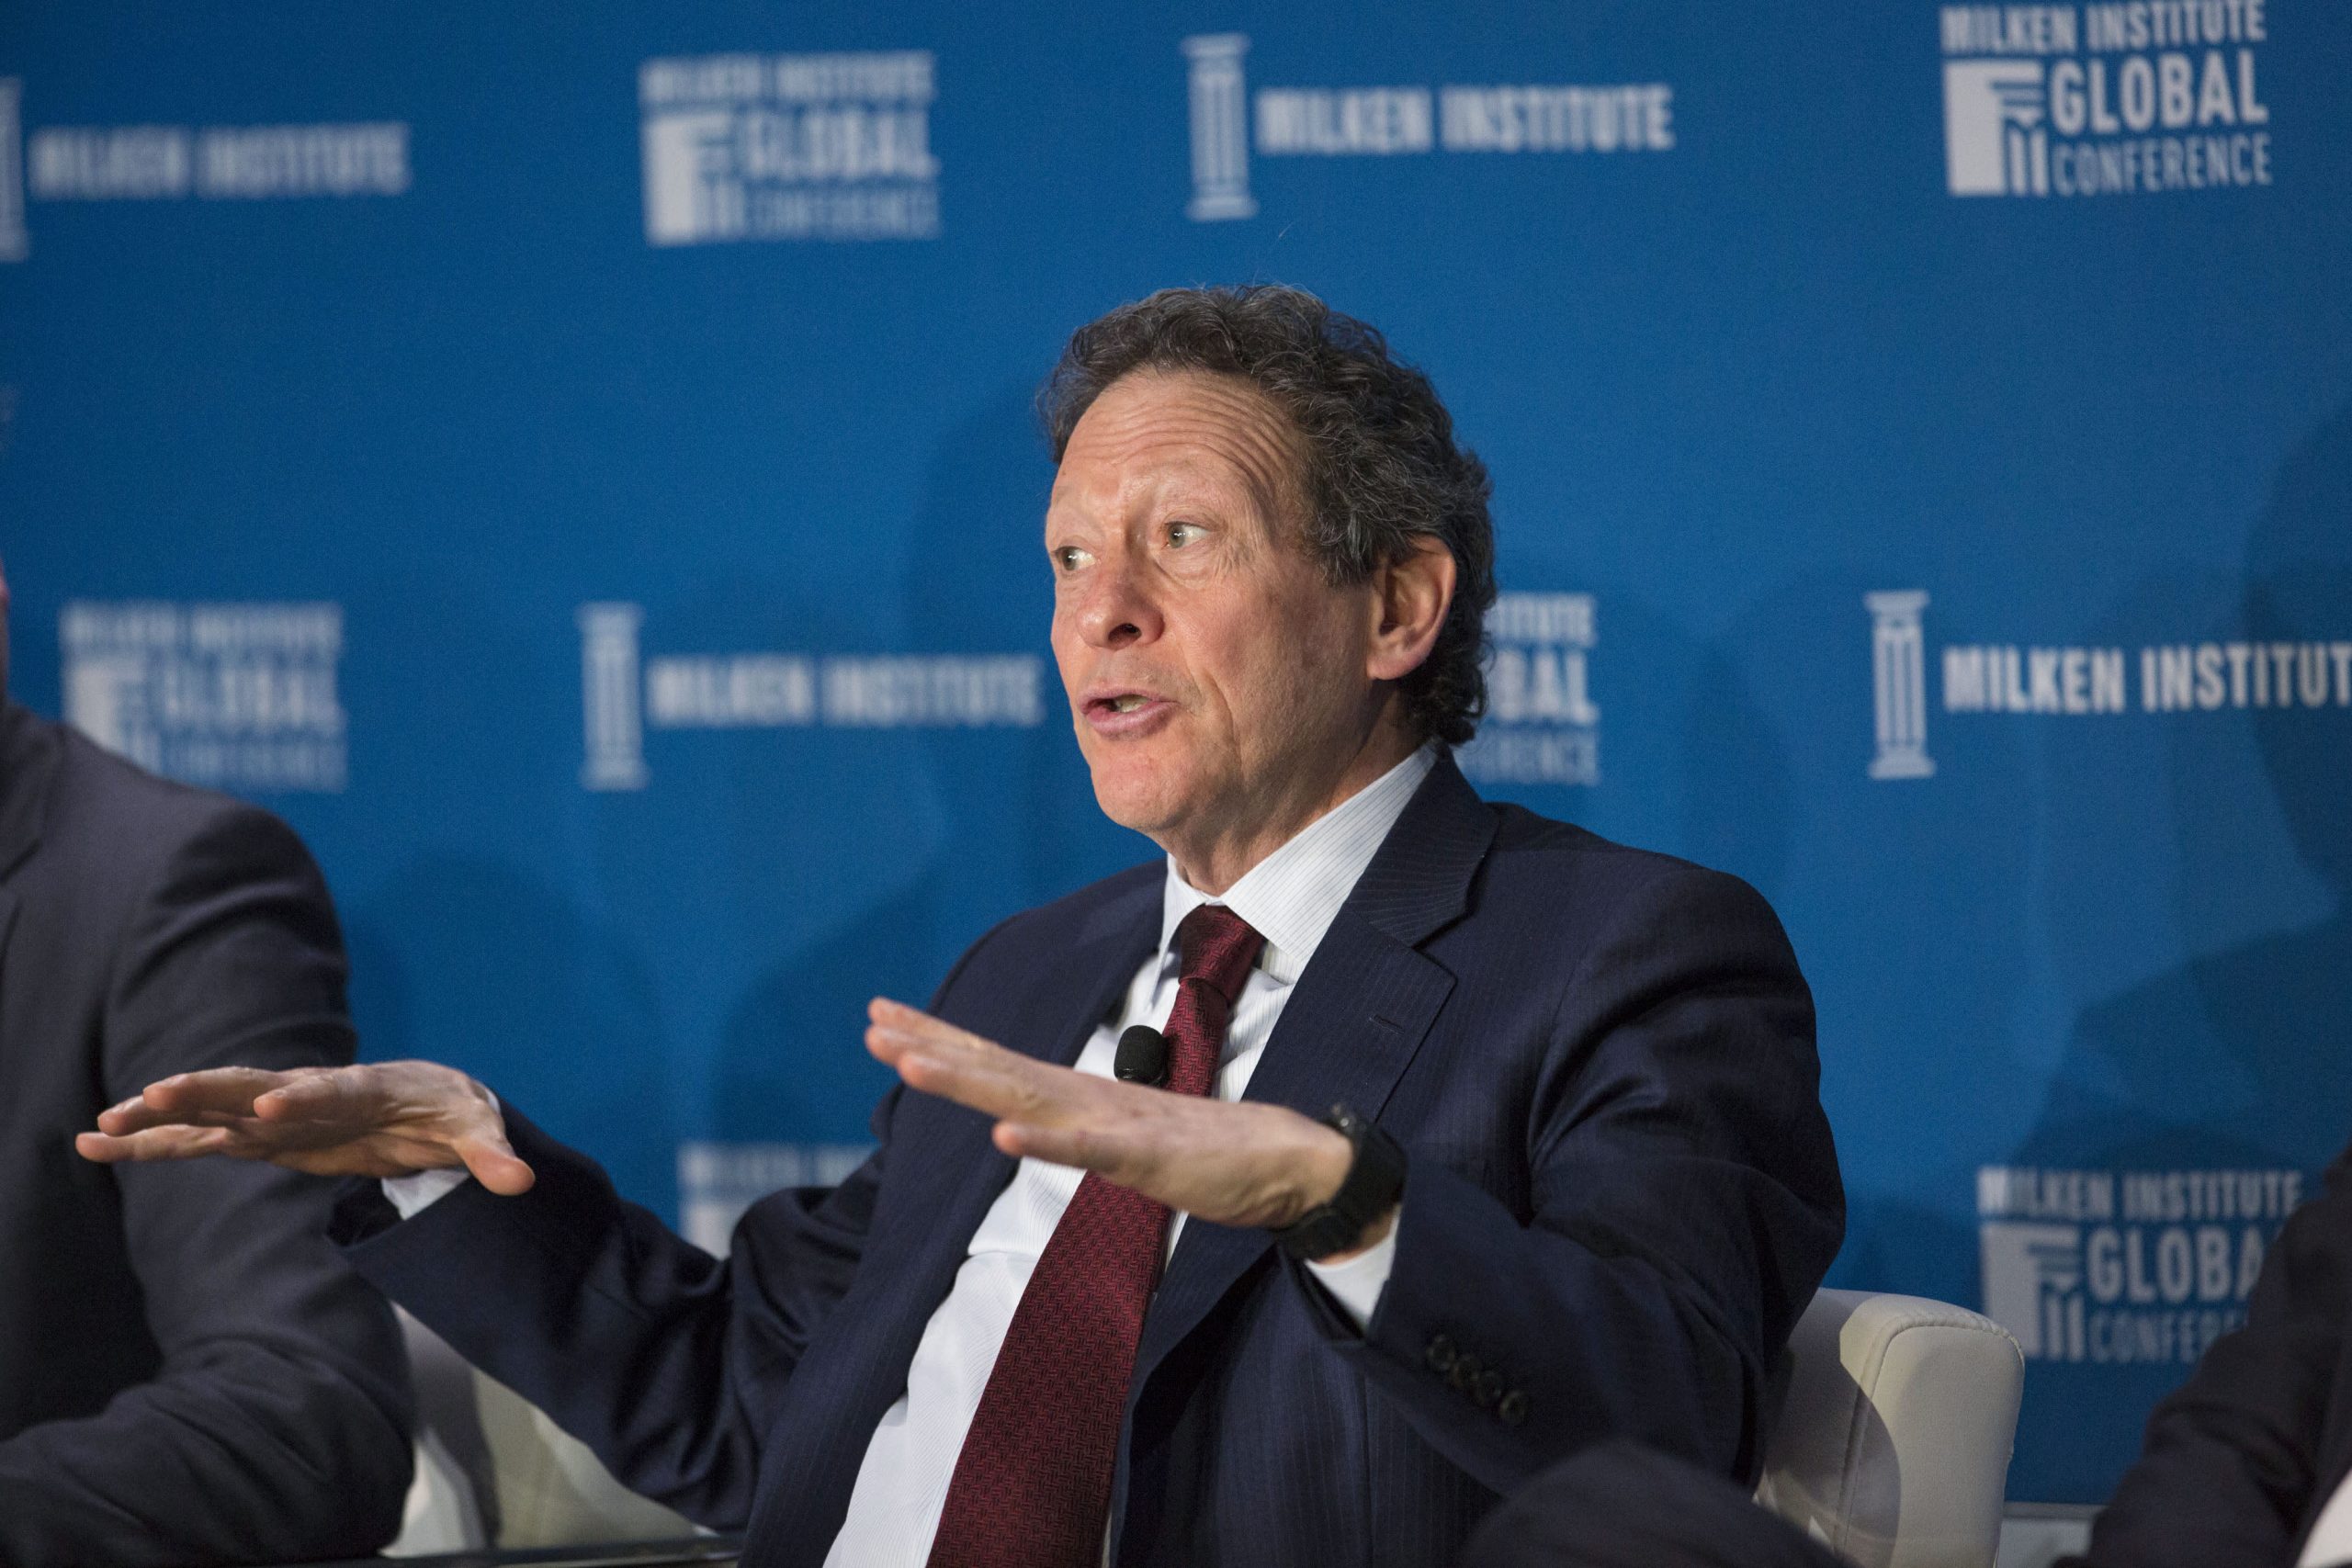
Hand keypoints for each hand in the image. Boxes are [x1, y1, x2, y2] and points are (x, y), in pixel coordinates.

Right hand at [76, 1061, 534, 1194]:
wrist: (434, 1099)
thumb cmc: (454, 1109)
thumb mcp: (479, 1130)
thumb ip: (492, 1156)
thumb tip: (521, 1183)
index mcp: (363, 1089)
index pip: (329, 1093)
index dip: (303, 1101)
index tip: (271, 1109)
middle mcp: (312, 1094)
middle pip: (252, 1090)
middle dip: (205, 1093)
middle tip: (152, 1098)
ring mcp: (283, 1114)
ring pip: (214, 1112)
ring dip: (162, 1120)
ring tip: (101, 1129)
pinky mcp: (267, 1137)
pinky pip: (205, 1140)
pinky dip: (159, 1144)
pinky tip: (106, 1148)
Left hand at [865, 998, 1390, 1253]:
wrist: (1290, 1161)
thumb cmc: (1212, 1151)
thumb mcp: (1128, 1141)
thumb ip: (1083, 1129)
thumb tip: (1035, 1124)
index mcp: (1083, 1097)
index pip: (997, 1064)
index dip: (941, 1040)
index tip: (882, 1019)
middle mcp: (1091, 1099)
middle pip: (998, 1069)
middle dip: (933, 1044)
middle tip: (870, 1020)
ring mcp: (1118, 1126)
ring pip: (1029, 1100)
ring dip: (969, 1080)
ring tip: (910, 1062)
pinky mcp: (1150, 1159)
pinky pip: (1091, 1153)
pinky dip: (1047, 1144)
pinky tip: (1005, 1139)